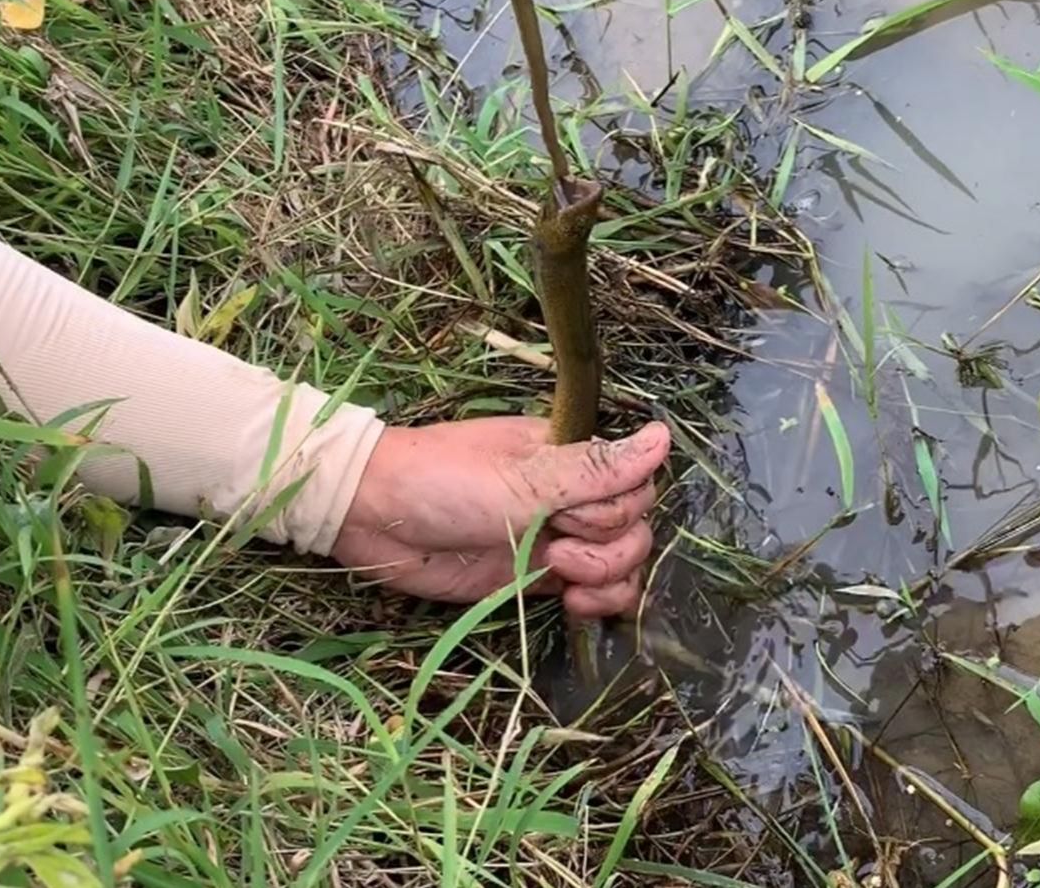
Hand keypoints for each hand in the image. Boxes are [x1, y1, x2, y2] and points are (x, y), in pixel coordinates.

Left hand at [330, 417, 669, 617]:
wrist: (375, 522)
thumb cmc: (444, 482)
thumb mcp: (525, 477)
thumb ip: (597, 469)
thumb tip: (664, 436)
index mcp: (571, 458)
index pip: (637, 485)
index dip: (619, 508)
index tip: (573, 514)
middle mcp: (570, 496)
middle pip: (636, 527)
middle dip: (610, 547)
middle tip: (557, 548)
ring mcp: (557, 538)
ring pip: (623, 563)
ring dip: (608, 578)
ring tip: (560, 577)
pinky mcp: (537, 577)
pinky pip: (594, 592)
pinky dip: (598, 603)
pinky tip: (573, 603)